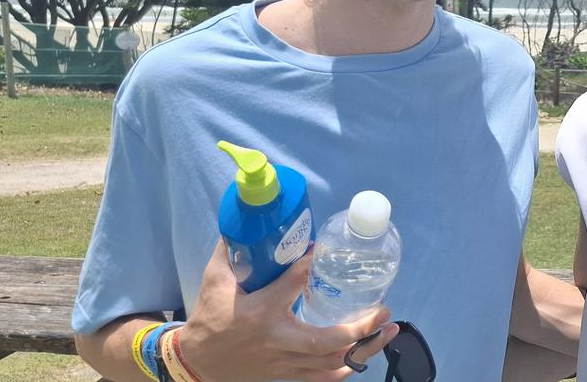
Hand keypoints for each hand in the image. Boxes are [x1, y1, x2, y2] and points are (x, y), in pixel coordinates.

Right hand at [176, 240, 398, 381]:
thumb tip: (250, 220)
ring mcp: (284, 362)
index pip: (294, 284)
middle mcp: (278, 339)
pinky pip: (322, 378)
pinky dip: (347, 369)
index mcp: (260, 310)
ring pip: (331, 362)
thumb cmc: (210, 317)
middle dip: (361, 327)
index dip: (313, 264)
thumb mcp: (215, 280)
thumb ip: (233, 251)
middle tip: (384, 309)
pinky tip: (365, 357)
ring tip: (389, 331)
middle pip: (327, 339)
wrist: (197, 362)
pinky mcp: (286, 375)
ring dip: (365, 348)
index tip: (328, 249)